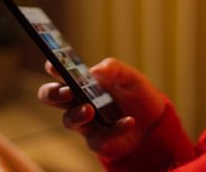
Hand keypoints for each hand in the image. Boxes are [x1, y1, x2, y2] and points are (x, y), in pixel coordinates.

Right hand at [38, 58, 164, 159]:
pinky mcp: (98, 141)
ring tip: (90, 109)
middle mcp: (79, 101)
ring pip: (68, 120)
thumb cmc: (137, 94)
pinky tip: (129, 122)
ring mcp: (86, 122)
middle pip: (51, 97)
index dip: (53, 68)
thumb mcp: (130, 77)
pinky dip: (114, 130)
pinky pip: (99, 138)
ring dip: (77, 114)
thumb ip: (114, 69)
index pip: (60, 73)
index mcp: (83, 82)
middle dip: (53, 93)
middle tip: (67, 91)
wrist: (154, 120)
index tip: (53, 64)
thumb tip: (94, 70)